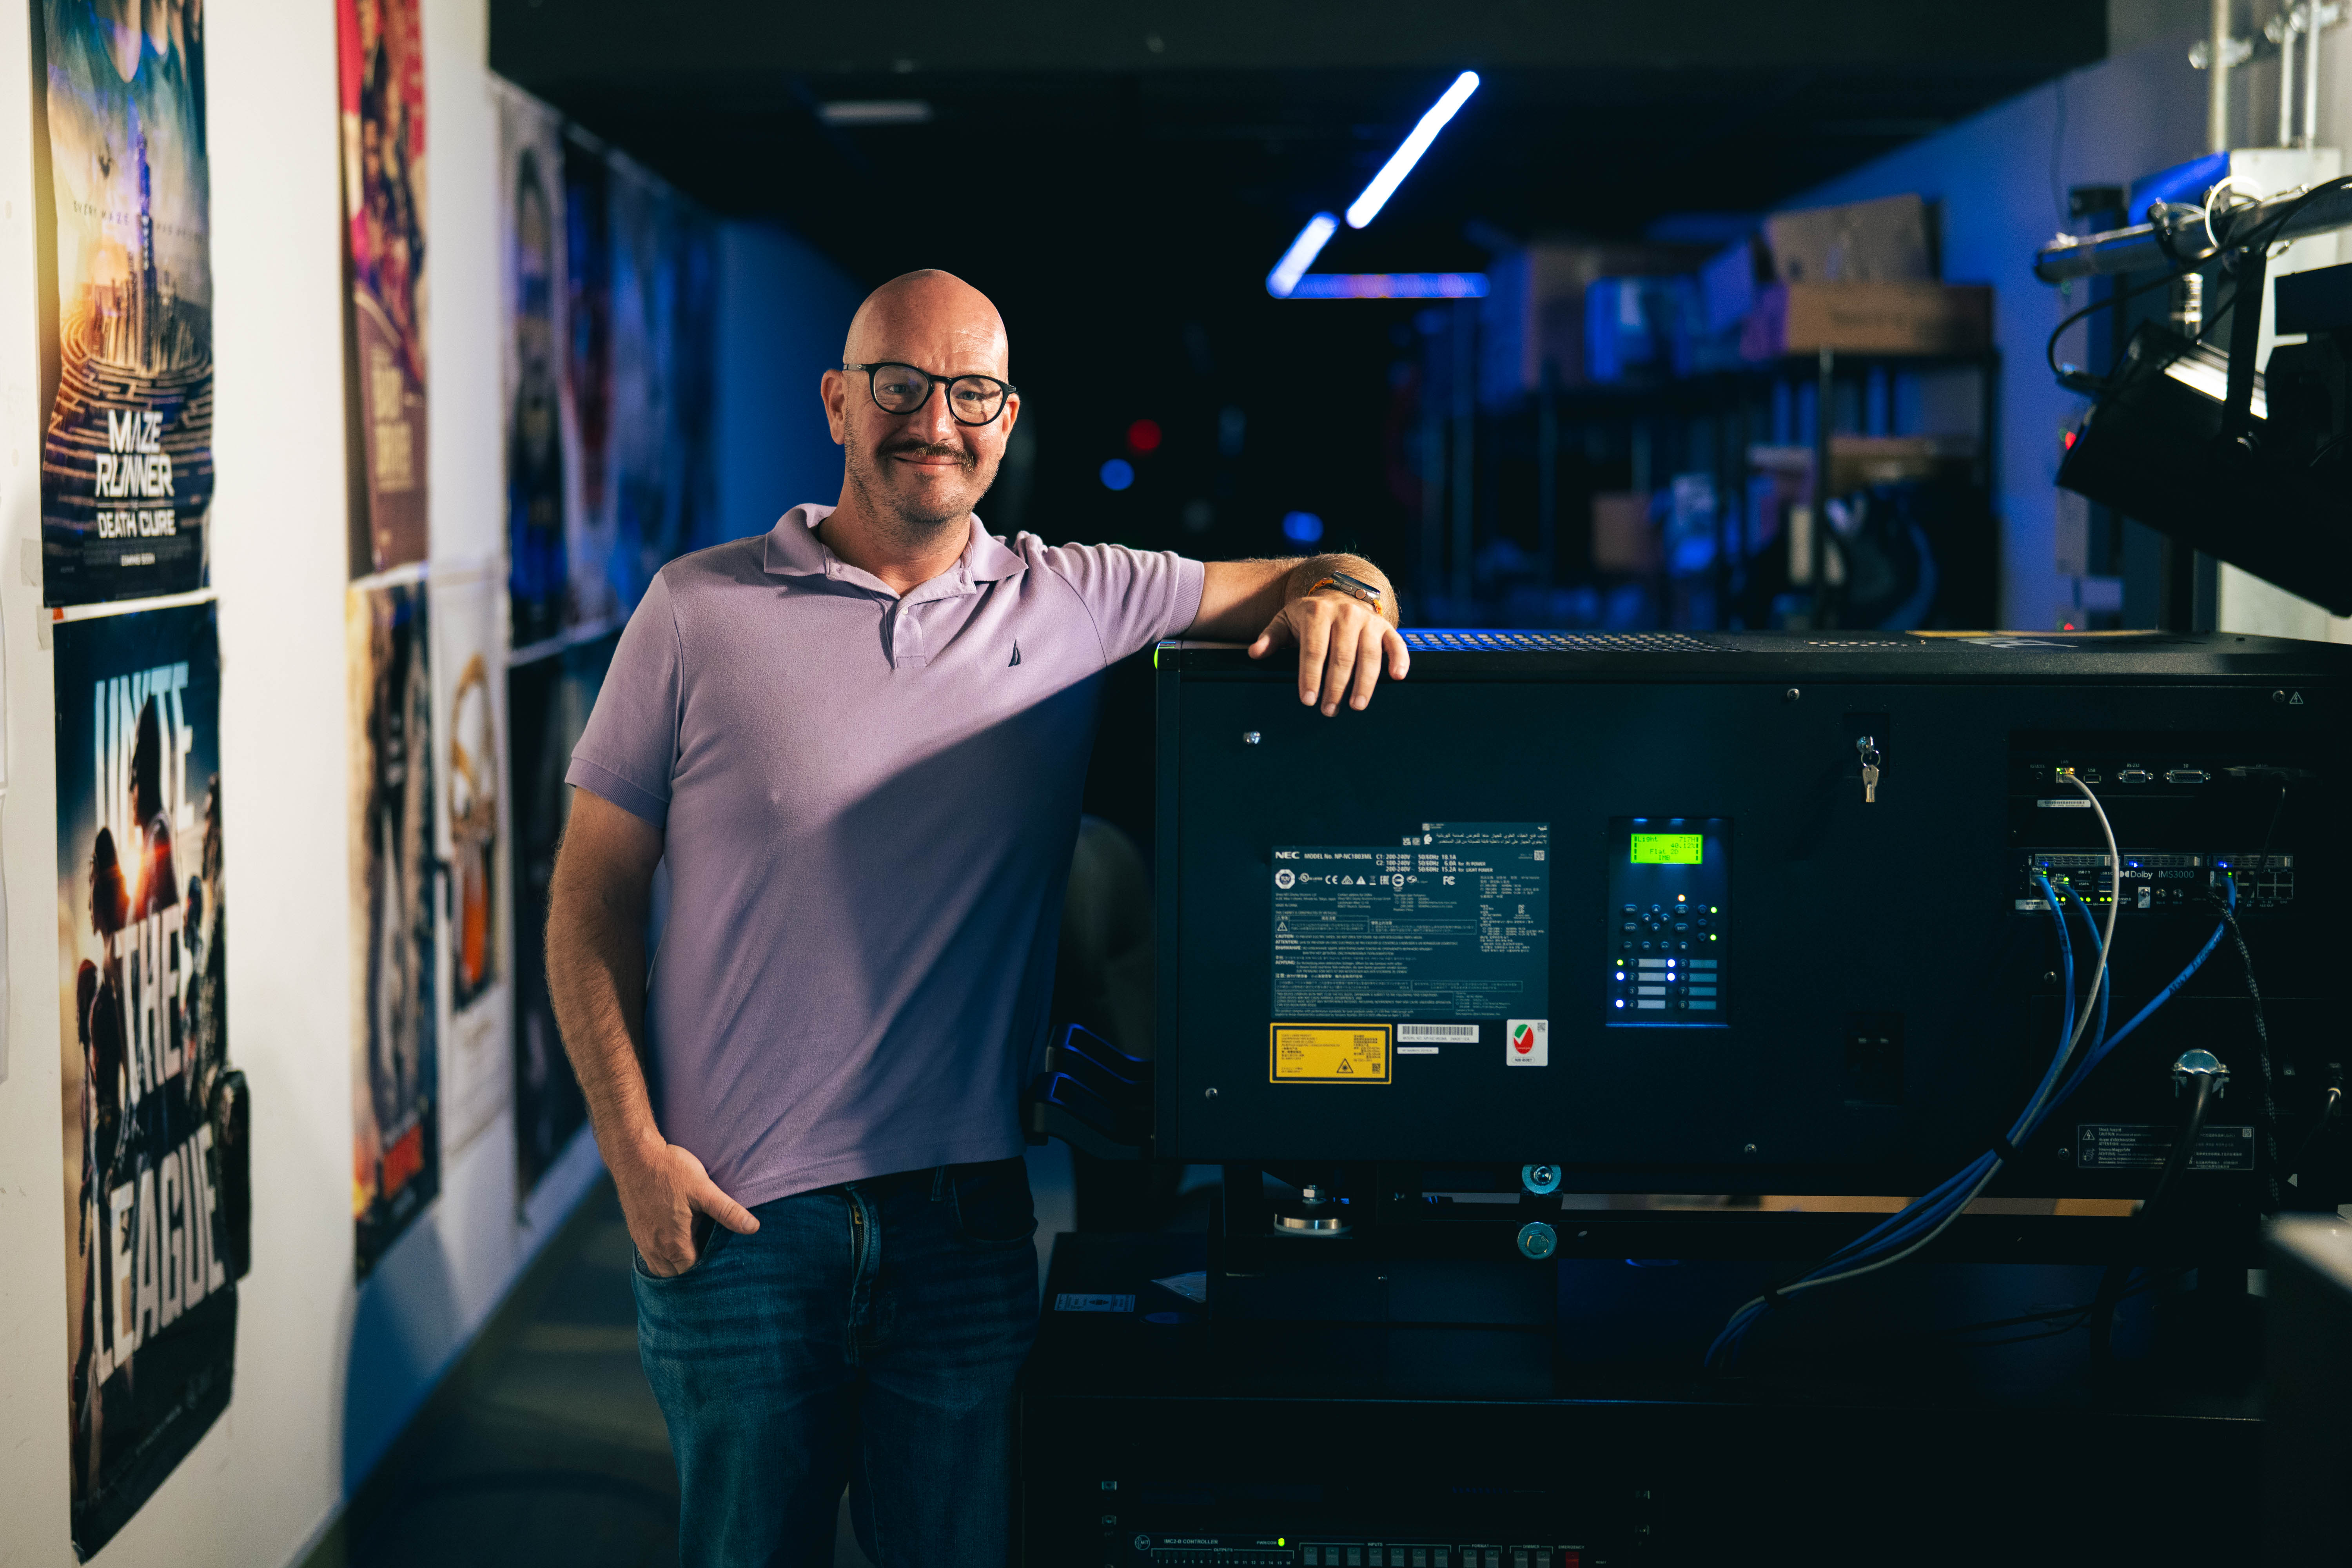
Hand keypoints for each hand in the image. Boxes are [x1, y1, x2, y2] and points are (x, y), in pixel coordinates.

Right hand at [609, 1136, 758, 1277]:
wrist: (634, 1156)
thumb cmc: (670, 1170)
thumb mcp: (703, 1189)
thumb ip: (727, 1211)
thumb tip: (753, 1228)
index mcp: (674, 1243)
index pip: (693, 1271)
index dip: (708, 1267)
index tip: (720, 1257)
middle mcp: (655, 1248)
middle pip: (676, 1274)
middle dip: (691, 1269)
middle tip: (708, 1253)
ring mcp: (642, 1241)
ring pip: (660, 1268)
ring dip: (674, 1265)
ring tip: (691, 1249)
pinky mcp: (635, 1231)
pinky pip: (648, 1256)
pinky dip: (661, 1256)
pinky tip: (673, 1239)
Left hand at [1248, 589, 1409, 714]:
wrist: (1338, 593)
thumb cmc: (1309, 614)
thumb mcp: (1286, 620)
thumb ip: (1270, 637)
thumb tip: (1256, 652)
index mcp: (1317, 613)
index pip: (1314, 649)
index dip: (1310, 676)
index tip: (1307, 699)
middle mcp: (1345, 614)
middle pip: (1342, 656)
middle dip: (1335, 687)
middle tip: (1329, 710)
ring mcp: (1367, 620)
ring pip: (1369, 655)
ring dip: (1364, 683)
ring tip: (1356, 705)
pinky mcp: (1385, 626)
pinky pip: (1396, 643)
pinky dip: (1399, 660)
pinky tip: (1397, 677)